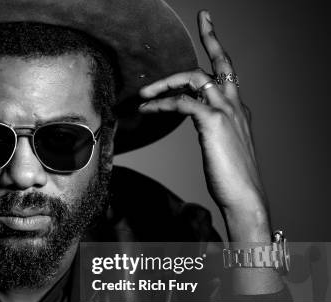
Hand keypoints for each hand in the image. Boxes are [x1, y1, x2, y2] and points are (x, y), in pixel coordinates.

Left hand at [138, 10, 268, 240]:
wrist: (245, 197)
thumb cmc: (232, 179)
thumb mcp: (224, 147)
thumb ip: (214, 129)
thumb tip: (200, 122)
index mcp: (239, 110)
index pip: (227, 73)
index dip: (218, 49)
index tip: (210, 27)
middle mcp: (235, 105)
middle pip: (221, 62)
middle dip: (212, 37)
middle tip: (204, 16)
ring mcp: (226, 111)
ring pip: (196, 77)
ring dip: (166, 81)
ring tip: (143, 93)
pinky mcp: (213, 122)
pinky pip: (182, 102)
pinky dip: (161, 102)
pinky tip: (146, 109)